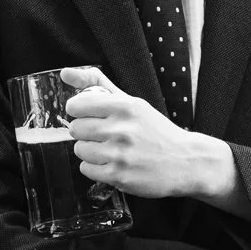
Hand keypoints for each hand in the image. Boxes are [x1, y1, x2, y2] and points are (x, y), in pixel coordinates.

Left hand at [59, 66, 239, 206]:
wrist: (186, 161)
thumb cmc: (155, 130)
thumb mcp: (132, 102)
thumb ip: (98, 84)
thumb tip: (65, 73)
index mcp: (124, 106)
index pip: (76, 105)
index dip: (79, 111)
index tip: (89, 115)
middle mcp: (121, 129)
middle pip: (75, 129)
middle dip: (85, 133)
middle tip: (102, 136)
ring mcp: (120, 154)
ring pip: (79, 150)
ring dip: (90, 151)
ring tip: (109, 151)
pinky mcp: (119, 176)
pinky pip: (86, 170)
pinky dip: (95, 168)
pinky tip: (111, 163)